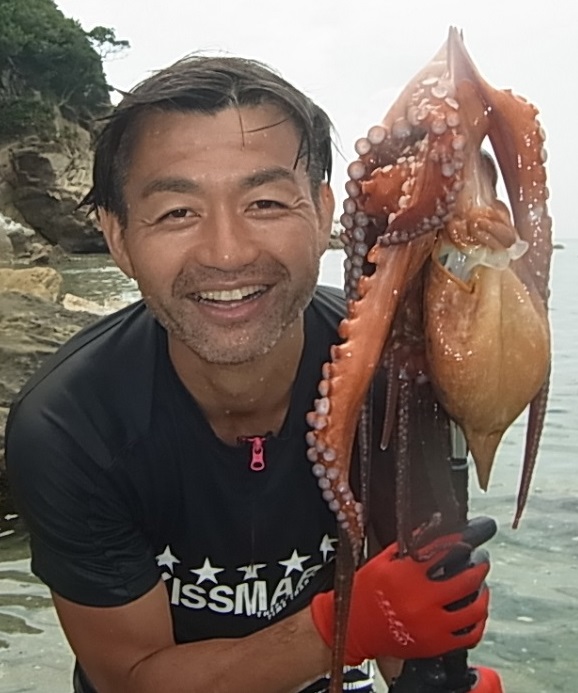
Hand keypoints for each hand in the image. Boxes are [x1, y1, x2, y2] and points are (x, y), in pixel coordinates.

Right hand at [310, 518, 493, 664]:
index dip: (458, 541)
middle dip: (479, 567)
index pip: (442, 552)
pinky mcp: (436, 645)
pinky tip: (476, 612)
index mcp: (408, 576)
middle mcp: (423, 600)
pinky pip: (469, 635)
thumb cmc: (363, 594)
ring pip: (474, 610)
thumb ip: (405, 546)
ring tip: (482, 586)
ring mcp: (432, 625)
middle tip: (482, 560)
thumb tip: (428, 530)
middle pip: (466, 581)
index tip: (467, 537)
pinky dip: (478, 622)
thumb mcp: (380, 562)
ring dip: (483, 594)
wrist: (353, 628)